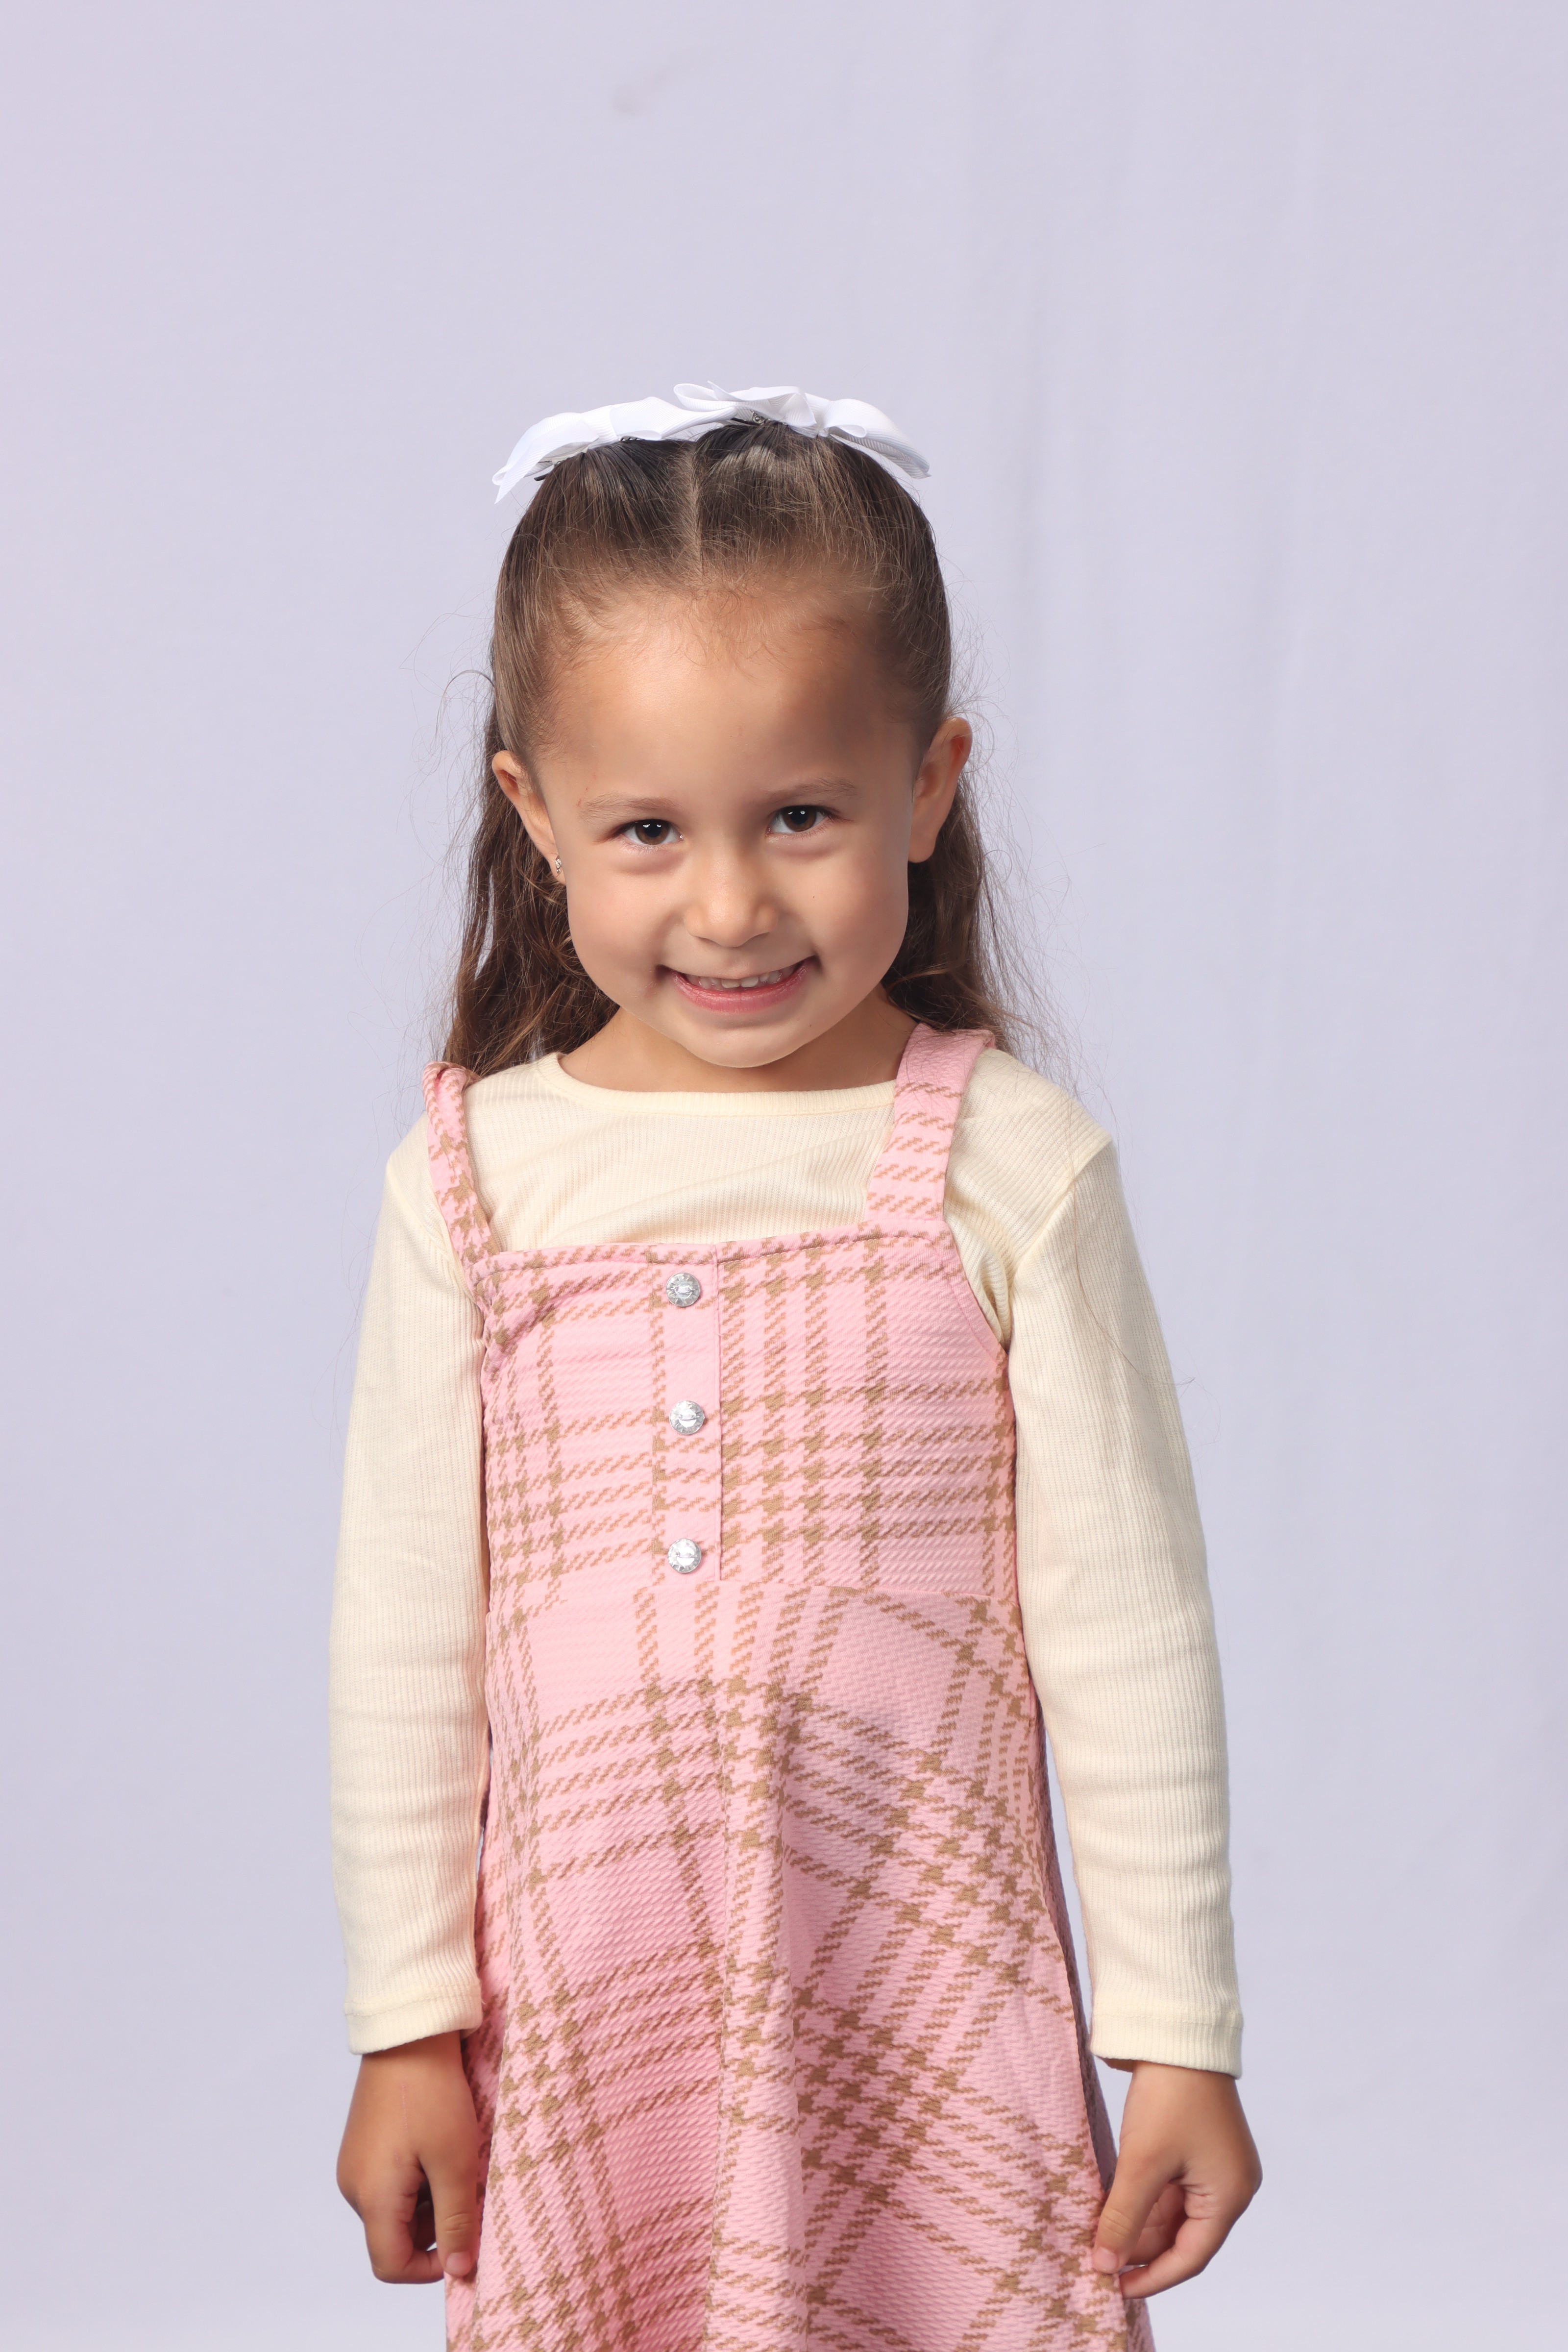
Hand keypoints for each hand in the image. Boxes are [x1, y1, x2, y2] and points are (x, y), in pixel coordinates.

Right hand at [336, 2031, 481, 2283]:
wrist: (408, 2034)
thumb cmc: (433, 2095)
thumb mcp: (455, 2161)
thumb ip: (456, 2222)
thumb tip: (459, 2272)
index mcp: (372, 2197)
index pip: (391, 2265)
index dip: (429, 2268)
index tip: (464, 2244)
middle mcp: (354, 2186)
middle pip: (394, 2237)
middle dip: (435, 2227)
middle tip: (467, 2189)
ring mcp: (355, 2163)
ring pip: (396, 2209)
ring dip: (429, 2200)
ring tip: (456, 2161)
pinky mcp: (362, 2145)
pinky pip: (390, 2182)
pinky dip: (418, 2178)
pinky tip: (439, 2146)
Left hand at [1092, 2060, 1260, 2297]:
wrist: (1177, 2032)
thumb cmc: (1170, 2096)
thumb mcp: (1143, 2162)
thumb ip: (1123, 2218)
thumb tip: (1104, 2265)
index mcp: (1230, 2194)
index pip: (1192, 2256)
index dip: (1154, 2277)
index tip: (1116, 2288)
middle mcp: (1229, 2184)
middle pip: (1183, 2235)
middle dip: (1141, 2247)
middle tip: (1099, 2258)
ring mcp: (1213, 2164)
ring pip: (1173, 2212)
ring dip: (1139, 2222)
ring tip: (1099, 2232)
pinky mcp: (1195, 2145)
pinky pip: (1170, 2187)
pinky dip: (1143, 2198)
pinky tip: (1112, 2204)